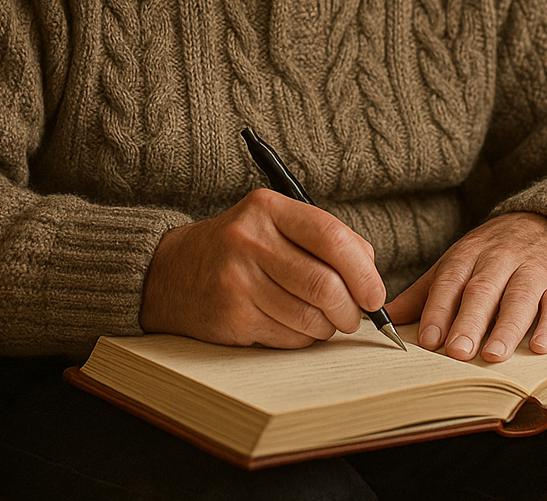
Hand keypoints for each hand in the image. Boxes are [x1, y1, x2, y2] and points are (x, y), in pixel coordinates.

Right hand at [139, 188, 387, 347]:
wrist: (171, 273)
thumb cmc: (240, 249)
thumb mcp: (274, 224)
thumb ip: (323, 239)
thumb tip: (371, 274)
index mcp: (268, 208)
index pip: (332, 237)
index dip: (364, 272)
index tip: (374, 294)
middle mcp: (250, 241)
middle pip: (325, 285)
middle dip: (351, 310)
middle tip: (353, 316)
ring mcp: (238, 280)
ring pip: (310, 318)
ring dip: (328, 327)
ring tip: (323, 320)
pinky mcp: (232, 316)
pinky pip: (289, 338)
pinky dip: (303, 339)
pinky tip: (292, 326)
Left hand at [387, 212, 546, 362]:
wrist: (545, 225)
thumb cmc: (491, 255)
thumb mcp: (456, 263)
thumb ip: (424, 293)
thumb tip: (387, 319)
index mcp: (468, 255)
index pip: (450, 282)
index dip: (438, 310)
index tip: (428, 339)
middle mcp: (500, 259)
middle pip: (483, 290)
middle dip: (469, 322)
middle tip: (457, 352)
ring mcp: (533, 270)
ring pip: (520, 297)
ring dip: (506, 327)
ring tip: (493, 354)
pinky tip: (540, 347)